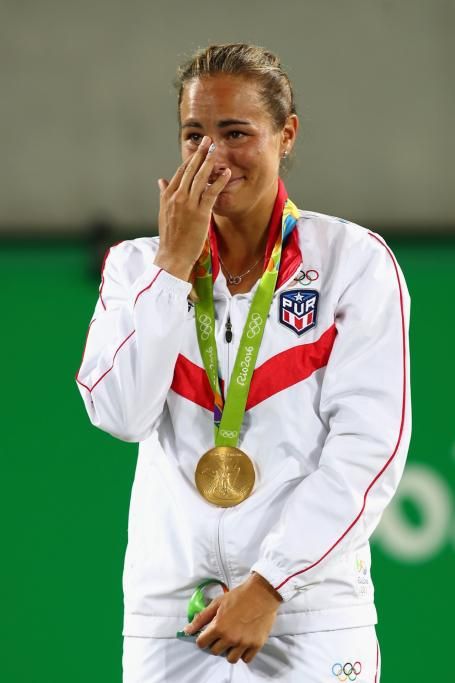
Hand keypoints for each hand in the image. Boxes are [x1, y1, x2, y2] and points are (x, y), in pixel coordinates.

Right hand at [154, 136, 230, 279]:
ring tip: (217, 150)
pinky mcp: (200, 213)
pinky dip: (219, 181)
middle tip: (208, 140)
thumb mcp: (163, 213)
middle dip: (200, 154)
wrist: (172, 255)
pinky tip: (226, 173)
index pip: (180, 172)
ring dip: (210, 162)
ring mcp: (188, 204)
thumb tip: (161, 180)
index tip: (197, 149)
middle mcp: (177, 197)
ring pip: (200, 178)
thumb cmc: (170, 237)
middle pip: (190, 170)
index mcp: (167, 196)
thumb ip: (164, 194)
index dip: (190, 159)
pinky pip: (211, 192)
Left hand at [183, 572, 282, 664]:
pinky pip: (245, 659)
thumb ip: (201, 618)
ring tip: (233, 639)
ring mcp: (244, 643)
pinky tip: (243, 642)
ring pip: (230, 659)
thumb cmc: (238, 596)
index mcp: (219, 627)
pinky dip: (243, 653)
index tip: (208, 634)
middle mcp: (230, 638)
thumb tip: (187, 630)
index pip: (202, 643)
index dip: (203, 638)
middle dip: (216, 643)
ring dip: (229, 651)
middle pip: (215, 652)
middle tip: (222, 633)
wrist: (261, 594)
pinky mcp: (256, 645)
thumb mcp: (217, 603)